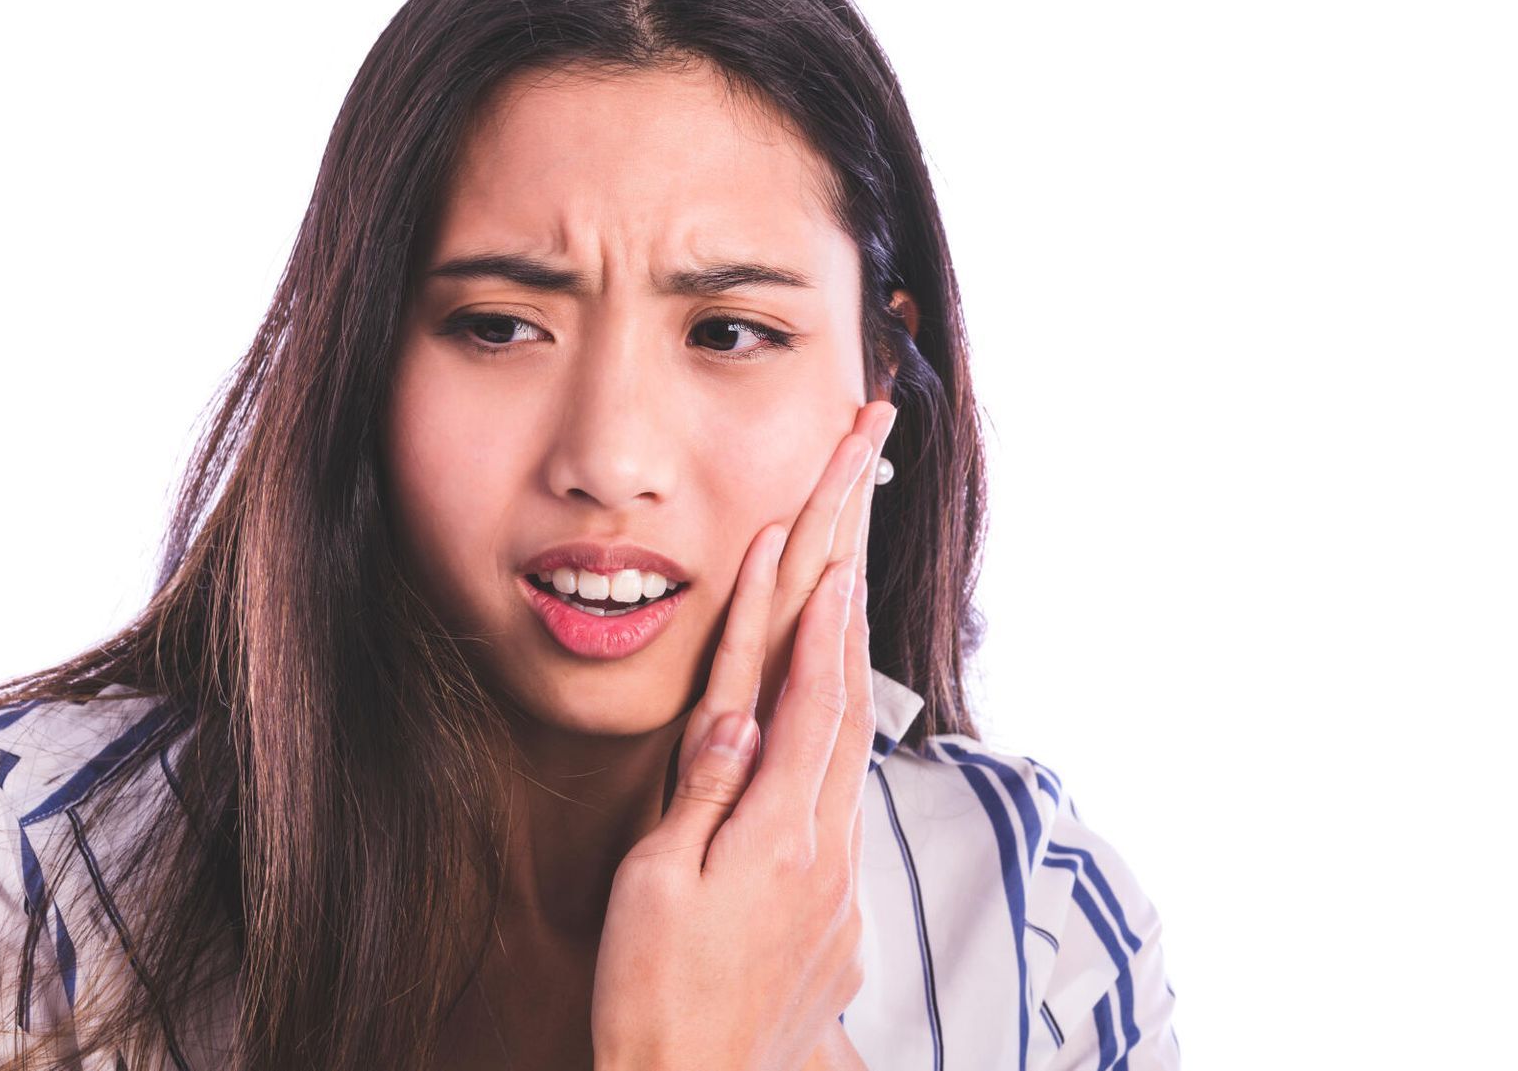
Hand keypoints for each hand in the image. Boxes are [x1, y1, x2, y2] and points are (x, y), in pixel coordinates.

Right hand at [589, 401, 894, 1070]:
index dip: (818, 619)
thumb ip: (701, 793)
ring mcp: (837, 882)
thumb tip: (735, 713)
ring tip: (849, 595)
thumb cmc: (653, 992)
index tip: (832, 546)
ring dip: (850, 666)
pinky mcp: (837, 917)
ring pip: (853, 751)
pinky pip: (843, 806)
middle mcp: (822, 848)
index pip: (806, 699)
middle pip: (848, 704)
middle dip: (853, 607)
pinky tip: (825, 724)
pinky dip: (838, 743)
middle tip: (864, 525)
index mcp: (775, 831)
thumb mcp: (655, 887)